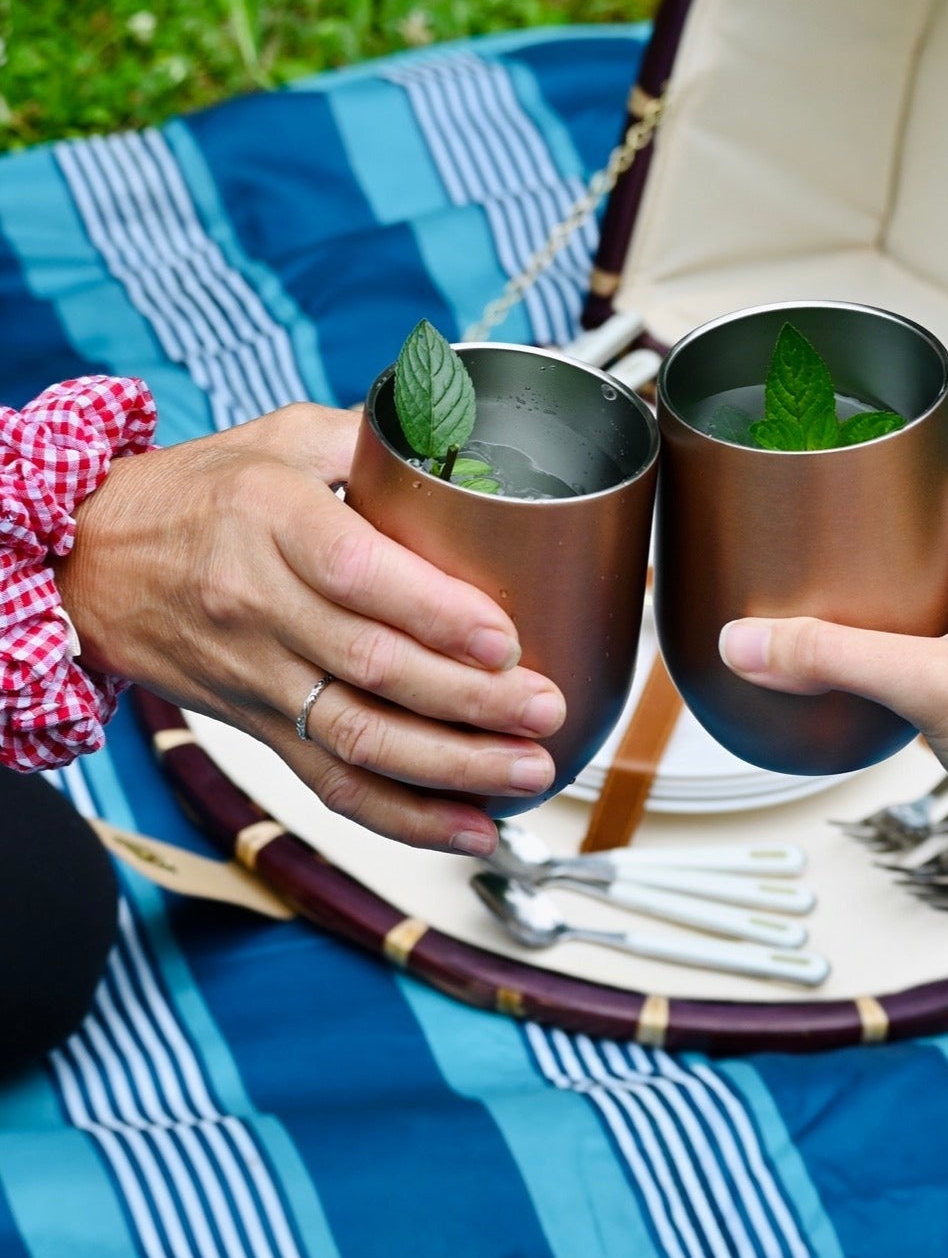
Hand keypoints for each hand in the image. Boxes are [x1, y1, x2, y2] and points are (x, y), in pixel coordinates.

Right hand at [53, 403, 563, 853]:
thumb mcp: (281, 437)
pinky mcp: (261, 728)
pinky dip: (405, 817)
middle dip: (471, 700)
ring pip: (360, 738)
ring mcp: (260, 677)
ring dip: (453, 767)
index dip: (436, 613)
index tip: (506, 638)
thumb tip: (471, 430)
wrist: (92, 562)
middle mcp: (261, 605)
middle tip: (545, 709)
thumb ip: (375, 437)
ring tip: (528, 768)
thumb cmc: (200, 493)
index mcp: (272, 520)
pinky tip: (470, 827)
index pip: (358, 575)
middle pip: (374, 668)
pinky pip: (334, 785)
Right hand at [719, 409, 947, 870]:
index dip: (887, 418)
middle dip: (872, 483)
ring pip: (940, 538)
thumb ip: (835, 658)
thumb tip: (749, 640)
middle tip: (807, 490)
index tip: (825, 422)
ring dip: (885, 543)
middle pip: (939, 482)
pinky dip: (901, 592)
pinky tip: (858, 618)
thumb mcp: (936, 688)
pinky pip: (945, 589)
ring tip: (819, 547)